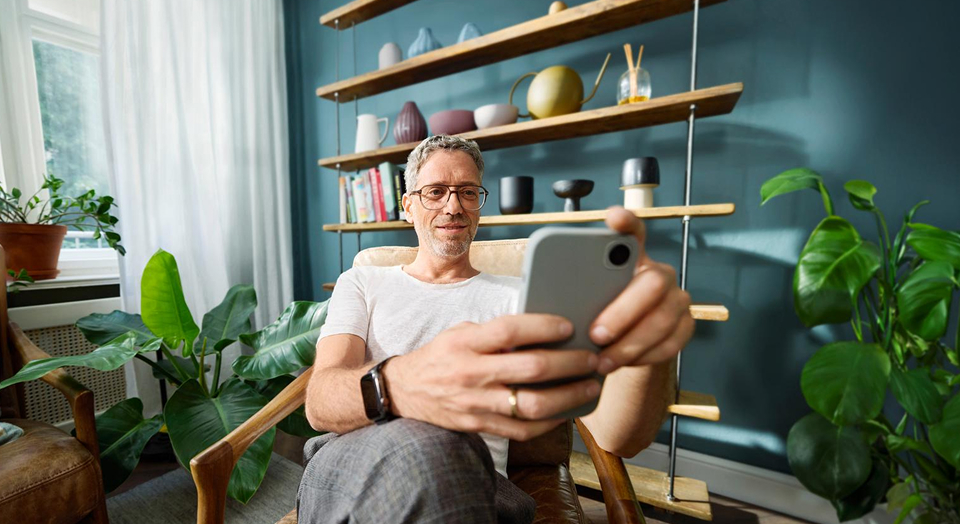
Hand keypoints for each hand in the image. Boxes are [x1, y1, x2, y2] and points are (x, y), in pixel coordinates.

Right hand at [385, 314, 600, 440]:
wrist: (403, 392)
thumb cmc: (441, 356)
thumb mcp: (460, 333)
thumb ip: (494, 332)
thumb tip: (541, 329)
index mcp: (465, 343)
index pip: (509, 330)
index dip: (542, 327)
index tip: (569, 326)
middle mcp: (470, 373)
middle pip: (529, 369)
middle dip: (569, 363)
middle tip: (593, 359)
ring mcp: (475, 404)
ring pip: (531, 405)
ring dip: (568, 396)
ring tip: (589, 387)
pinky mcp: (478, 427)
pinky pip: (522, 430)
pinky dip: (549, 422)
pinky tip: (567, 411)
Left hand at [589, 206, 694, 373]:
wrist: (624, 343)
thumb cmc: (595, 314)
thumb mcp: (581, 300)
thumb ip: (575, 291)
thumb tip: (547, 297)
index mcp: (631, 257)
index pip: (633, 230)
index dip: (627, 222)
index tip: (613, 217)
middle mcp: (658, 272)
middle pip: (652, 283)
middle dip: (623, 311)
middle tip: (595, 334)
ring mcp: (676, 299)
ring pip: (661, 319)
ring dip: (629, 344)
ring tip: (602, 360)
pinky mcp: (686, 325)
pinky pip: (670, 343)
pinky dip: (643, 357)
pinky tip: (621, 363)